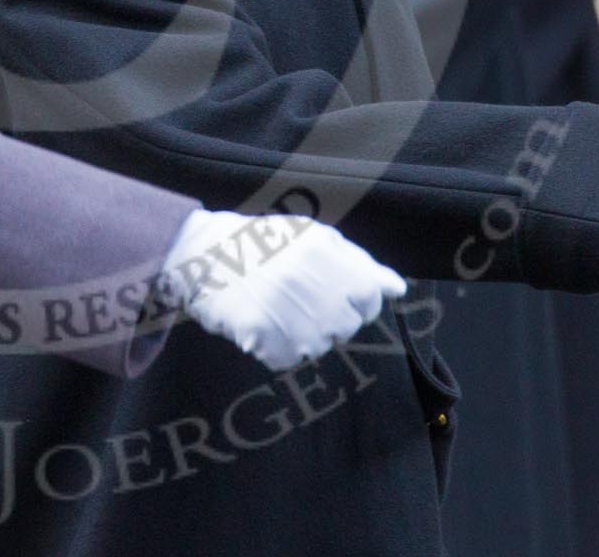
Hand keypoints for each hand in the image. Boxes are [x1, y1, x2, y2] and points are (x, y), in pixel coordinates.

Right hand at [161, 210, 405, 370]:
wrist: (201, 254)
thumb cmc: (261, 244)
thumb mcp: (312, 238)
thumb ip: (358, 263)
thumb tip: (397, 288)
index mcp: (325, 253)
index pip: (368, 297)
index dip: (353, 300)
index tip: (330, 293)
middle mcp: (311, 283)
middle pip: (346, 326)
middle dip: (329, 318)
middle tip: (296, 300)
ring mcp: (287, 313)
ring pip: (319, 346)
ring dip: (301, 335)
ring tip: (274, 308)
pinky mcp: (263, 337)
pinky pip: (287, 359)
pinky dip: (276, 348)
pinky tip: (260, 322)